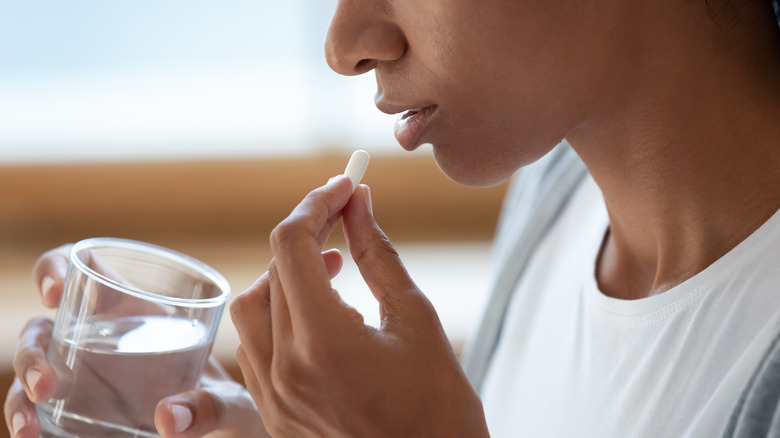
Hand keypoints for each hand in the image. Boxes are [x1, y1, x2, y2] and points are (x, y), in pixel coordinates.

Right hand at [4, 245, 268, 437]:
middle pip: (43, 328)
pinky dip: (25, 423)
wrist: (220, 427)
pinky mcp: (74, 409)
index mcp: (132, 308)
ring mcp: (80, 373)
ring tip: (28, 429)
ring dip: (20, 396)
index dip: (56, 267)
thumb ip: (209, 406)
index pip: (83, 268)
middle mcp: (97, 336)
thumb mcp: (227, 402)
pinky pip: (37, 411)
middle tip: (47, 385)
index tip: (55, 291)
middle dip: (33, 352)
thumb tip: (170, 421)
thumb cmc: (222, 396)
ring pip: (32, 371)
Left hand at [231, 175, 489, 436]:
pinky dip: (279, 314)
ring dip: (285, 274)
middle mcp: (285, 370)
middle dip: (306, 232)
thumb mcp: (417, 318)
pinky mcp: (275, 415)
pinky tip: (317, 311)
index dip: (317, 204)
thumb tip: (358, 201)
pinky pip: (256, 347)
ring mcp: (274, 397)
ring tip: (330, 265)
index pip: (292, 245)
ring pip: (252, 309)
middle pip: (271, 271)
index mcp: (324, 342)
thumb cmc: (441, 406)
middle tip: (343, 215)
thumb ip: (377, 253)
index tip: (345, 185)